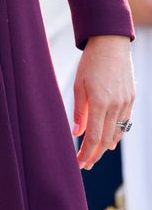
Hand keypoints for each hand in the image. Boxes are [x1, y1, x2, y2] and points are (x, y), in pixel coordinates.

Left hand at [72, 35, 134, 170]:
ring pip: (116, 133)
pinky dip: (116, 134)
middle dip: (94, 154)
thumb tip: (76, 133)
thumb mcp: (79, 85)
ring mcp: (126, 104)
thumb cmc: (90, 63)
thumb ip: (78, 111)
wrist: (111, 45)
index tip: (79, 164)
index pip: (94, 136)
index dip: (86, 153)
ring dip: (105, 146)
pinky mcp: (131, 100)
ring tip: (94, 155)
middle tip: (85, 164)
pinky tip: (109, 141)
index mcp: (100, 102)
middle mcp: (116, 106)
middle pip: (106, 139)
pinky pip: (124, 123)